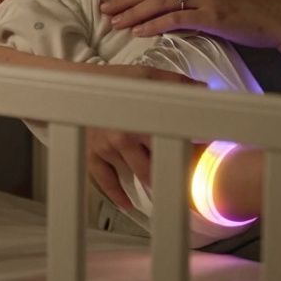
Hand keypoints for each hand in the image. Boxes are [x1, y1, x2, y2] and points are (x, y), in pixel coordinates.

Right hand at [82, 65, 202, 208]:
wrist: (76, 84)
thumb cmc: (113, 79)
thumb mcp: (147, 75)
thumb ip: (177, 83)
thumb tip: (205, 90)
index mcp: (141, 118)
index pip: (174, 138)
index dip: (192, 148)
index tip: (204, 157)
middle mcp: (125, 137)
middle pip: (157, 163)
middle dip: (173, 171)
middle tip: (187, 181)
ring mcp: (108, 149)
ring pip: (136, 174)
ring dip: (151, 183)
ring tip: (166, 192)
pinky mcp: (92, 155)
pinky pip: (105, 181)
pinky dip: (117, 194)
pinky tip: (129, 204)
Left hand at [100, 0, 280, 49]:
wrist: (278, 19)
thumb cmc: (249, 10)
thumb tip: (170, 3)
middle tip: (105, 8)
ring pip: (160, 1)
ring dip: (134, 12)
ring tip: (116, 22)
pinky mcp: (212, 15)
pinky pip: (175, 19)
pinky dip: (154, 25)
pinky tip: (139, 31)